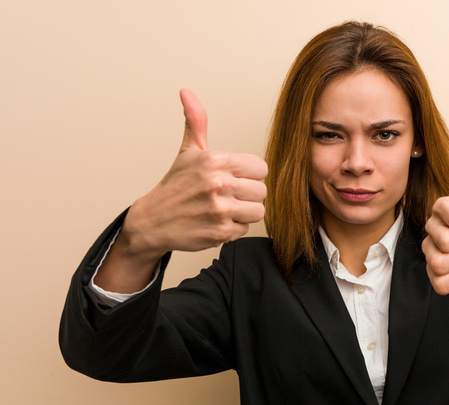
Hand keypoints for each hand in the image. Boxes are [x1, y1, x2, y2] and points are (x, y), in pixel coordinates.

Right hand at [123, 89, 267, 258]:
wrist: (152, 221)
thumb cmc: (174, 186)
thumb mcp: (187, 152)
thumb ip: (196, 122)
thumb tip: (187, 93)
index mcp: (215, 160)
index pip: (260, 168)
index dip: (249, 175)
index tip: (234, 178)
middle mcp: (219, 183)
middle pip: (262, 191)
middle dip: (247, 195)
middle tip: (227, 196)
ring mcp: (220, 209)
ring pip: (258, 211)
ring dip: (243, 213)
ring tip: (224, 209)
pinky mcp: (220, 232)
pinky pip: (245, 229)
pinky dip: (233, 229)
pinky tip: (216, 222)